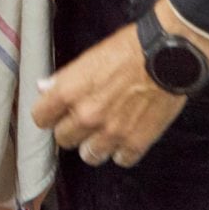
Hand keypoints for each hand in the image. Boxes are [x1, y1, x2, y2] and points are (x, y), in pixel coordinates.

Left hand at [30, 23, 185, 167]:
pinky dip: (123, 152)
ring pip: (89, 155)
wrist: (167, 55)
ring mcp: (110, 132)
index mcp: (69, 92)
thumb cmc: (130, 49)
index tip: (54, 115)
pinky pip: (120, 160)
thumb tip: (45, 88)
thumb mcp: (90, 57)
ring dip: (95, 145)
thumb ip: (65, 78)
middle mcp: (86, 116)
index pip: (40, 118)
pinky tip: (126, 138)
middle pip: (63, 139)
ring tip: (104, 133)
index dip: (48, 115)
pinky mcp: (135, 143)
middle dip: (71, 130)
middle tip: (83, 121)